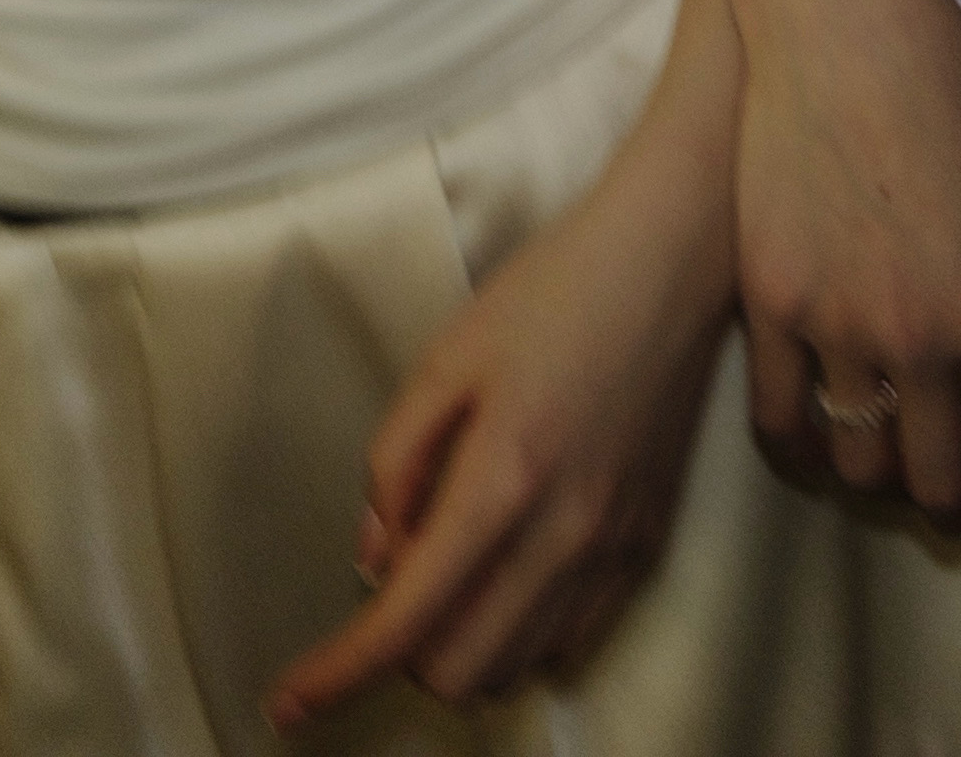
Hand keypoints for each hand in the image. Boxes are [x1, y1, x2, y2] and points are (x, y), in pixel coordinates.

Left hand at [266, 134, 731, 727]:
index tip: (288, 704)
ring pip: (517, 668)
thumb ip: (393, 462)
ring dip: (464, 646)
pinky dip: (522, 633)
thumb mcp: (447, 356)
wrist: (672, 256)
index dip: (337, 675)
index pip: (406, 621)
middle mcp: (564, 532)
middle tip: (391, 587)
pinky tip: (508, 572)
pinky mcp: (647, 543)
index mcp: (503, 477)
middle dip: (404, 653)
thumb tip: (373, 560)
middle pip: (460, 673)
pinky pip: (571, 640)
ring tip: (450, 572)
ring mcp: (615, 546)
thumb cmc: (555, 288)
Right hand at [735, 0, 960, 597]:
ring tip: (892, 453)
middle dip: (958, 507)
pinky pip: (781, 420)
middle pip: (936, 483)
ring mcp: (835, 323)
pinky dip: (804, 444)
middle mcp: (919, 334)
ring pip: (858, 463)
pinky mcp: (767, 301)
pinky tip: (820, 431)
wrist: (836, 14)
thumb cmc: (946, 83)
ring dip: (882, 476)